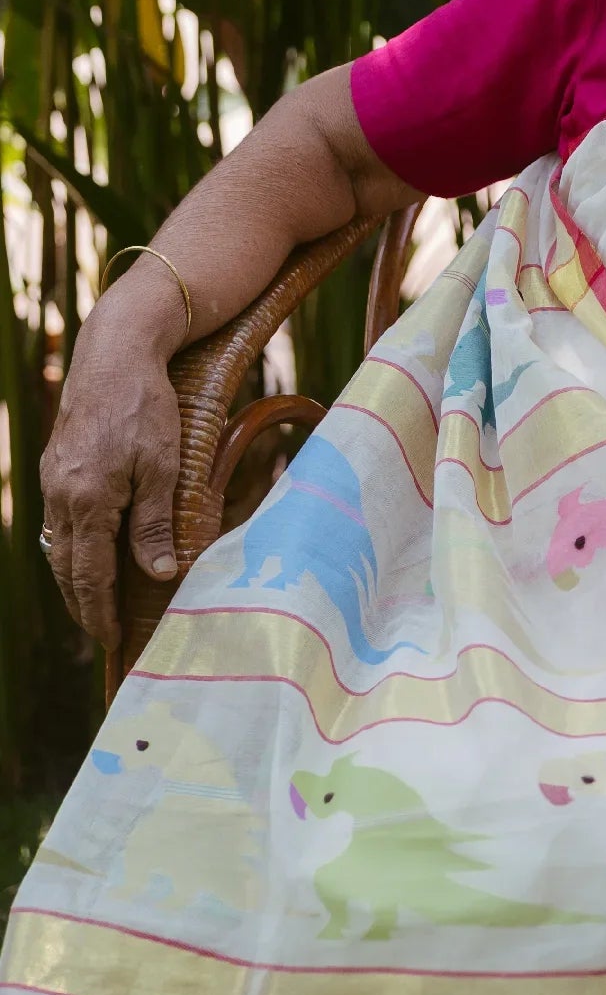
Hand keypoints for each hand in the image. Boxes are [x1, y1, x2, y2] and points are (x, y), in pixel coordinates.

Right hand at [40, 306, 181, 649]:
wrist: (115, 354)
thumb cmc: (147, 407)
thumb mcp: (162, 465)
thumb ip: (154, 522)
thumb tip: (157, 575)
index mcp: (88, 501)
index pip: (90, 575)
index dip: (100, 611)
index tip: (113, 639)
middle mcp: (61, 496)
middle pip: (67, 568)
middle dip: (83, 605)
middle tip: (102, 634)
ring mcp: (54, 481)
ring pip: (59, 547)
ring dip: (76, 580)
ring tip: (95, 606)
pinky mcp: (58, 468)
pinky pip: (60, 522)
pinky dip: (73, 548)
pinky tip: (88, 555)